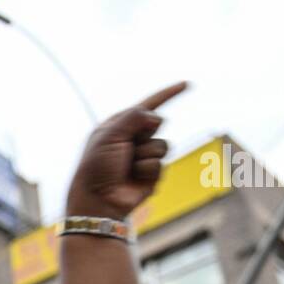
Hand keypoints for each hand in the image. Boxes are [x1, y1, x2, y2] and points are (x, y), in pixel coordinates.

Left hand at [66, 81, 187, 219]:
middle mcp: (132, 139)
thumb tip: (157, 116)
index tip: (186, 84)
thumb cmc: (97, 167)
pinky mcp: (151, 173)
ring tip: (127, 166)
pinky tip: (133, 178)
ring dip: (145, 154)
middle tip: (126, 148)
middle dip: (145, 133)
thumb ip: (134, 117)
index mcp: (118, 125)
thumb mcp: (110, 134)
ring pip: (163, 145)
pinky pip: (159, 164)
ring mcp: (143, 156)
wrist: (98, 199)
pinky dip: (146, 169)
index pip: (147, 106)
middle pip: (158, 124)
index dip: (167, 94)